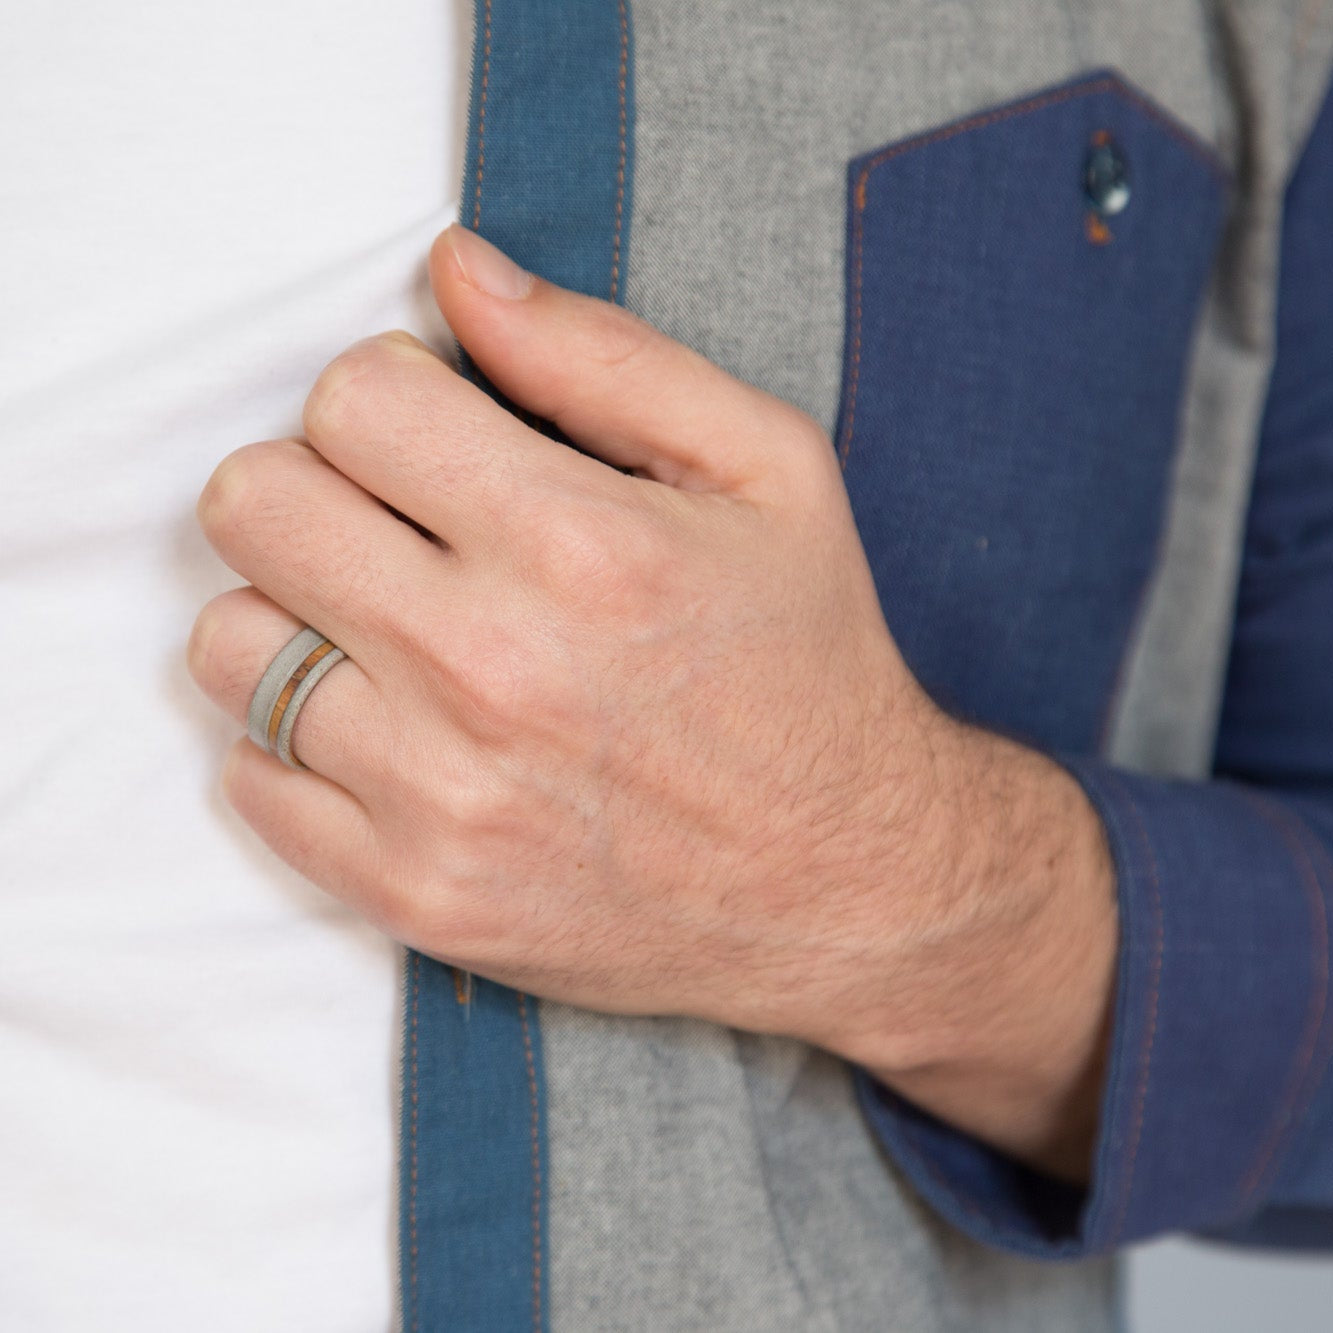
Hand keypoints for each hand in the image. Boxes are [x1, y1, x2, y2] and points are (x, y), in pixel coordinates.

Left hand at [189, 225, 1116, 1180]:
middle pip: (254, 507)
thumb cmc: (809, 663)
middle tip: (393, 528)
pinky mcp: (417, 893)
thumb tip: (456, 268)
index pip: (350, 400)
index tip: (434, 440)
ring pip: (229, 645)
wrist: (843, 879)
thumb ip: (605, 356)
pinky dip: (293, 743)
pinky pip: (249, 780)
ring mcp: (442, 797)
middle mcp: (491, 672)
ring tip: (395, 637)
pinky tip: (391, 732)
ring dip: (297, 618)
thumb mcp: (767, 471)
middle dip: (312, 489)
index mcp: (579, 544)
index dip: (387, 399)